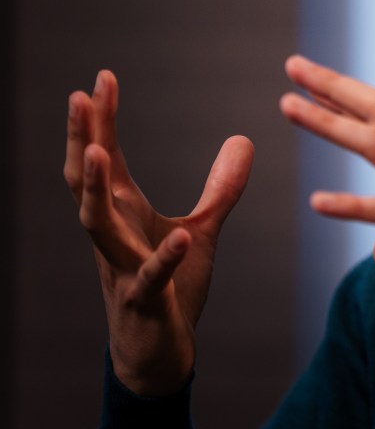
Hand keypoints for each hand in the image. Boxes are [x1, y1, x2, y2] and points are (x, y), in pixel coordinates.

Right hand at [64, 70, 252, 395]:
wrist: (158, 352)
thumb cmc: (172, 287)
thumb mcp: (201, 229)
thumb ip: (220, 187)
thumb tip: (243, 138)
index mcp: (124, 214)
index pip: (106, 158)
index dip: (102, 119)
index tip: (102, 77)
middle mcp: (115, 235)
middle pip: (86, 181)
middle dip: (80, 139)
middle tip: (77, 97)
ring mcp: (124, 268)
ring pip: (97, 225)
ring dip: (94, 189)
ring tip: (97, 150)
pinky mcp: (145, 302)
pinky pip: (151, 278)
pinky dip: (164, 258)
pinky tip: (180, 237)